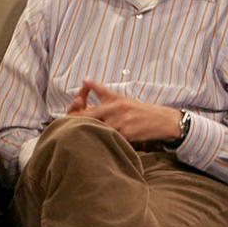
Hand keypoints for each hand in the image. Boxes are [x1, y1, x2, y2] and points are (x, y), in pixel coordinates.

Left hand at [67, 78, 181, 142]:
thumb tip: (85, 79)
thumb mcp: (120, 98)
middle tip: (70, 134)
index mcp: (113, 104)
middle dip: (82, 128)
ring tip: (83, 142)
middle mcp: (117, 113)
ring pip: (103, 133)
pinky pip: (114, 140)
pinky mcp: (129, 135)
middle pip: (93, 123)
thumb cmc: (138, 109)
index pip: (89, 112)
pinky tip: (101, 147)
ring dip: (95, 136)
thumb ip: (101, 91)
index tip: (66, 123)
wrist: (160, 120)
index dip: (77, 119)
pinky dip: (108, 143)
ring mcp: (123, 125)